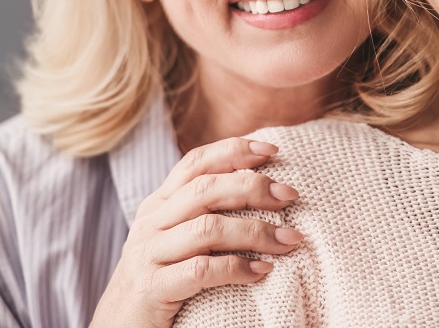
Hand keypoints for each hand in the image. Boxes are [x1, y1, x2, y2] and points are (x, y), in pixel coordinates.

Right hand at [89, 137, 302, 327]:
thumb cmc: (159, 280)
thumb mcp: (176, 239)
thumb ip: (202, 213)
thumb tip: (259, 186)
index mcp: (158, 204)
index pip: (195, 163)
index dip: (233, 151)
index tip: (272, 150)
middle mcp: (151, 223)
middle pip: (205, 190)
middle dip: (252, 187)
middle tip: (289, 196)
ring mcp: (149, 254)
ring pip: (208, 228)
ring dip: (255, 231)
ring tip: (288, 240)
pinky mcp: (153, 288)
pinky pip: (201, 271)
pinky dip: (237, 268)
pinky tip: (262, 271)